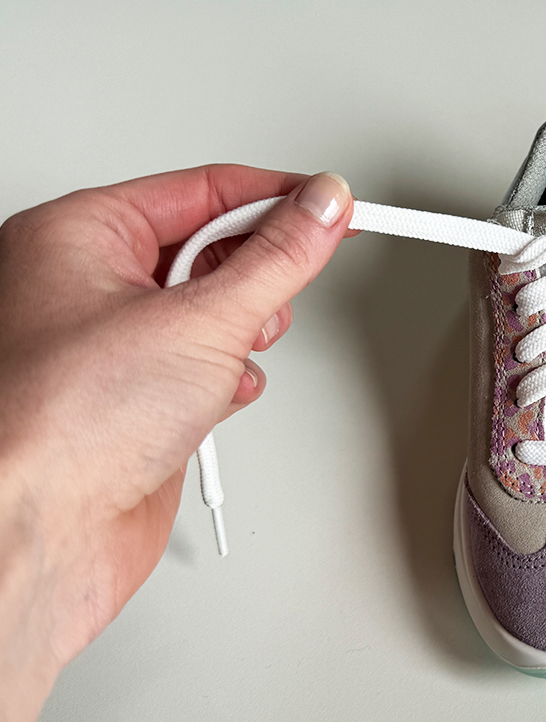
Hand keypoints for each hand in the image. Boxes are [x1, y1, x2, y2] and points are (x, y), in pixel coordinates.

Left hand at [0, 166, 354, 721]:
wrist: (39, 532)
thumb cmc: (61, 425)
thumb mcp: (201, 319)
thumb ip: (277, 258)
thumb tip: (320, 207)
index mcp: (77, 235)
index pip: (201, 189)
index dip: (275, 196)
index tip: (330, 204)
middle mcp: (85, 285)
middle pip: (206, 246)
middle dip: (255, 271)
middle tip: (283, 285)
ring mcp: (108, 345)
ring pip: (208, 309)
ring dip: (241, 331)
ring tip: (235, 352)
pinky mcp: (133, 398)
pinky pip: (200, 364)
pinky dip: (225, 376)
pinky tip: (222, 393)